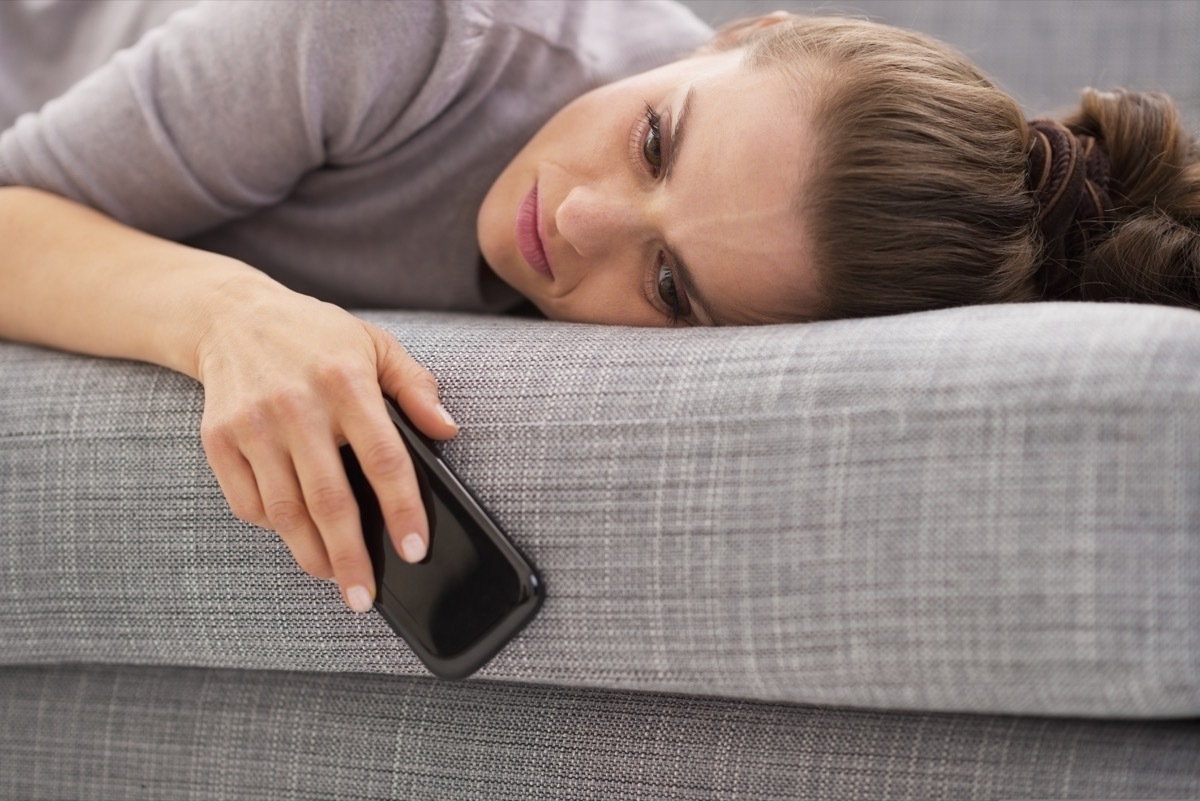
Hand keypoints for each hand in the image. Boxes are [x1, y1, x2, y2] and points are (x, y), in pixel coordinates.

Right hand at [193, 275, 456, 612]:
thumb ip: (416, 387)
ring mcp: (253, 425)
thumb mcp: (376, 345)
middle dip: (350, 557)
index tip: (413, 549)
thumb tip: (448, 431)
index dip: (402, 510)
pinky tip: (295, 534)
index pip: (383, 459)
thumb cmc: (315, 336)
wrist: (232, 315)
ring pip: (284, 512)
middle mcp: (297, 406)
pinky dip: (272, 528)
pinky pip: (247, 503)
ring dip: (311, 555)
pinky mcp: (218, 439)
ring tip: (334, 577)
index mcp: (346, 382)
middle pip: (329, 500)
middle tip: (364, 596)